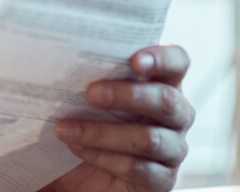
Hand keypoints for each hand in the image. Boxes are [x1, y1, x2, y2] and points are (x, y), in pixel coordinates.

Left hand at [42, 45, 193, 191]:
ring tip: (66, 128)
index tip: (134, 61)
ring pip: (148, 139)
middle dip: (127, 95)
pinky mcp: (161, 180)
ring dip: (103, 132)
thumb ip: (91, 76)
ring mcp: (172, 149)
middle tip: (90, 93)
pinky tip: (77, 148)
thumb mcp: (89, 97)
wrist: (83, 173)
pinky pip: (136, 168)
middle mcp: (176, 115)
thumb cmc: (90, 123)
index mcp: (163, 84)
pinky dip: (102, 157)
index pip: (177, 62)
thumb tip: (62, 58)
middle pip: (166, 100)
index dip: (161, 59)